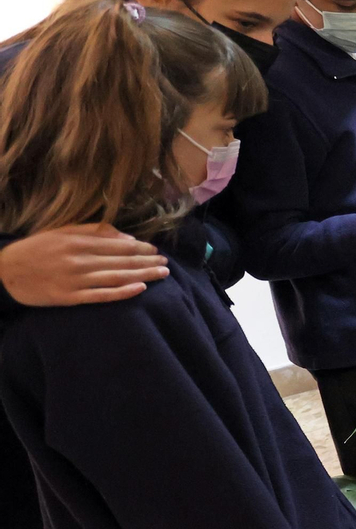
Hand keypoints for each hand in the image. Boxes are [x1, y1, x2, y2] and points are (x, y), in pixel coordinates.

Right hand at [0, 224, 168, 305]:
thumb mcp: (60, 232)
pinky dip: (122, 292)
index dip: (140, 248)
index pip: (118, 245)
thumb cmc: (35, 250)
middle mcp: (79, 260)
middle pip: (121, 261)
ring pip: (117, 277)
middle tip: (166, 263)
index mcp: (77, 242)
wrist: (5, 272)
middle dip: (147, 261)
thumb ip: (92, 231)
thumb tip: (124, 237)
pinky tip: (140, 289)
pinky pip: (101, 295)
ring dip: (143, 275)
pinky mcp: (69, 298)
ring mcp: (75, 280)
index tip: (156, 249)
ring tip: (162, 274)